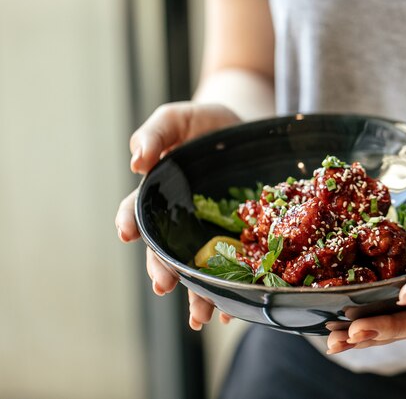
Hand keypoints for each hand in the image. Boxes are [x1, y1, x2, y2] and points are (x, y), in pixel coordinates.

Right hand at [115, 102, 239, 329]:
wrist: (248, 130)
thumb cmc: (205, 124)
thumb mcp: (178, 119)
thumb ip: (156, 133)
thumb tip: (136, 160)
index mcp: (159, 194)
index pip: (137, 211)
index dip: (129, 221)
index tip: (125, 233)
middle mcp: (180, 220)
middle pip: (166, 251)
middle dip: (162, 270)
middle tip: (163, 285)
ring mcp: (208, 233)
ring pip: (197, 269)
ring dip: (196, 295)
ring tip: (200, 317)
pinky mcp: (237, 240)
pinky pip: (231, 270)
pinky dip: (230, 292)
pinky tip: (233, 309)